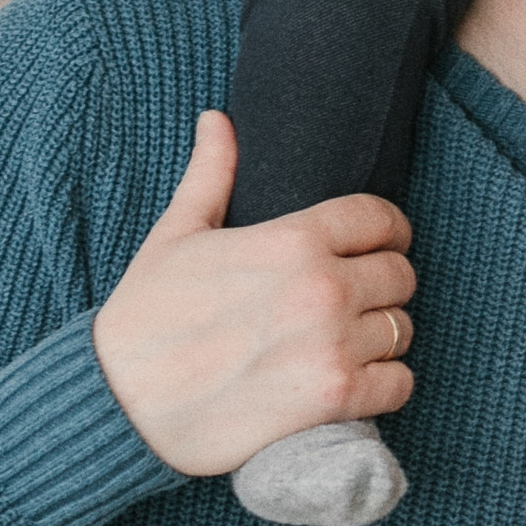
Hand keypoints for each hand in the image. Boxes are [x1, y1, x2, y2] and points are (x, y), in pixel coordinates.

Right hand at [91, 112, 417, 475]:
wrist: (122, 405)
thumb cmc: (146, 317)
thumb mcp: (176, 235)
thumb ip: (211, 175)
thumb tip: (217, 120)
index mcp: (293, 239)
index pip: (381, 218)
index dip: (388, 230)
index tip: (380, 244)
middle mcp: (323, 288)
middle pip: (400, 274)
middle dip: (383, 283)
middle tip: (356, 298)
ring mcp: (334, 345)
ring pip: (403, 328)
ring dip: (383, 334)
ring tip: (351, 340)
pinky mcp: (336, 399)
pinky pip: (400, 383)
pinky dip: (387, 382)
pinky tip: (357, 379)